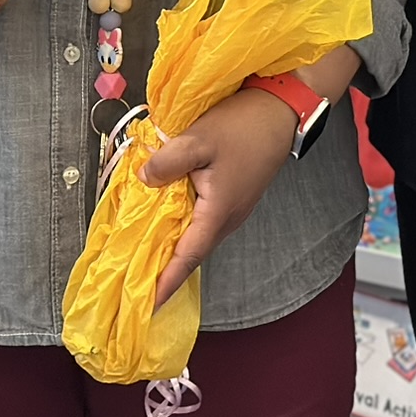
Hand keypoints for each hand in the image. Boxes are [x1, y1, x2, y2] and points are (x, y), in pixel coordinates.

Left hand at [140, 87, 297, 308]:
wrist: (280, 111)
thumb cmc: (243, 126)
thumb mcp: (199, 139)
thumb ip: (168, 162)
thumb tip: (143, 180)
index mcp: (217, 213)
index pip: (186, 258)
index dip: (165, 283)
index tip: (147, 306)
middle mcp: (227, 219)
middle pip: (191, 252)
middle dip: (165, 270)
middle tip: (135, 282)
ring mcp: (233, 209)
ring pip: (197, 236)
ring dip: (174, 248)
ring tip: (145, 255)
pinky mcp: (233, 197)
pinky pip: (204, 221)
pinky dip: (183, 228)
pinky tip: (166, 218)